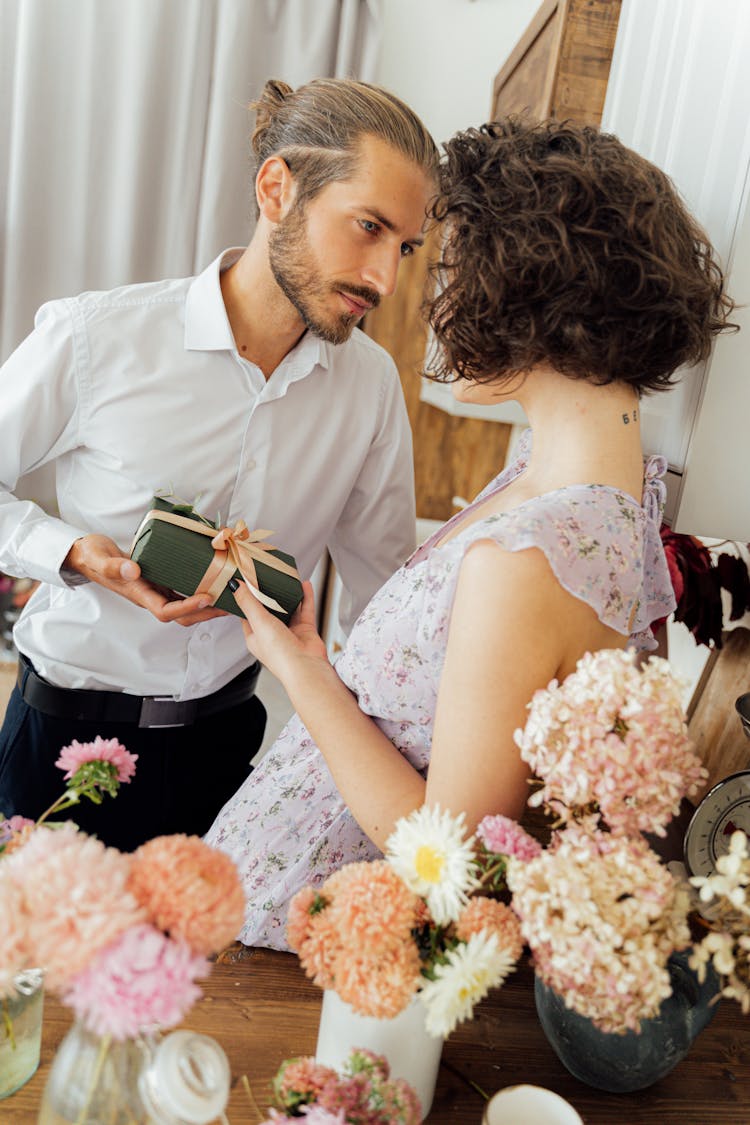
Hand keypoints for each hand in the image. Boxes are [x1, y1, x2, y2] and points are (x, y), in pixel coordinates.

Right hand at [63, 534, 225, 625]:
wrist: (89, 555)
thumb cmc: (93, 557)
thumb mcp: (100, 558)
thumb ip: (114, 565)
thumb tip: (133, 570)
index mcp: (139, 594)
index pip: (166, 611)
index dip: (187, 607)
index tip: (206, 598)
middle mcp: (151, 596)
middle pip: (182, 615)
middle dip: (206, 612)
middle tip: (229, 604)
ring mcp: (156, 590)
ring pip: (185, 605)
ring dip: (207, 604)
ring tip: (228, 596)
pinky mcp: (160, 581)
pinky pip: (182, 590)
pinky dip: (199, 588)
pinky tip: (214, 580)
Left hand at [232, 580, 328, 680]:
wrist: (306, 667)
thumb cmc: (280, 654)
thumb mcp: (258, 623)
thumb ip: (248, 603)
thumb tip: (234, 586)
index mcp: (255, 637)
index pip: (247, 614)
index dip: (245, 598)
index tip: (245, 582)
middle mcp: (272, 635)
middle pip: (268, 609)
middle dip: (268, 594)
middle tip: (266, 575)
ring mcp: (289, 632)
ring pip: (288, 608)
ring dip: (287, 595)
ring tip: (285, 578)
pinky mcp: (305, 630)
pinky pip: (305, 610)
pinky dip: (305, 597)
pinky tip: (304, 585)